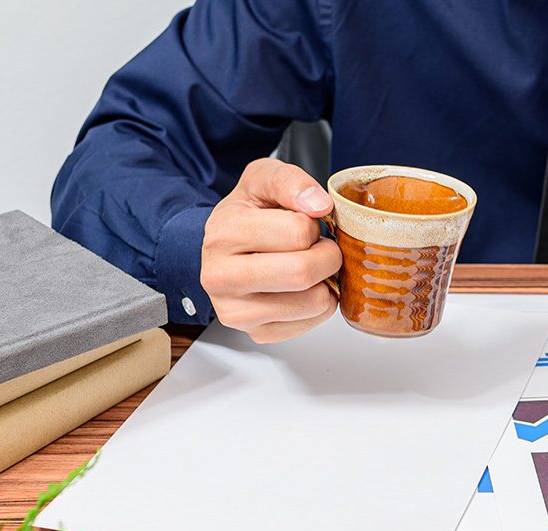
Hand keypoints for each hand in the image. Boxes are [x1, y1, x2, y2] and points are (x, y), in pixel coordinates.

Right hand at [200, 158, 341, 342]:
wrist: (226, 247)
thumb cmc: (249, 213)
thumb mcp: (264, 179)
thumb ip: (291, 182)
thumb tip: (318, 205)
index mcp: (223, 233)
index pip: (298, 232)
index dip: (312, 225)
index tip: (303, 225)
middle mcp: (220, 277)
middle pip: (303, 272)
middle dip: (327, 256)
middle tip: (321, 248)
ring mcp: (236, 311)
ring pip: (313, 302)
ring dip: (326, 282)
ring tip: (310, 267)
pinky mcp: (257, 334)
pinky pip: (312, 323)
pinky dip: (319, 305)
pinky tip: (302, 289)